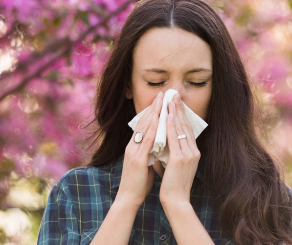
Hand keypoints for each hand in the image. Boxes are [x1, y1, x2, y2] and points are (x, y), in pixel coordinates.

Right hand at [116, 91, 163, 208]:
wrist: (129, 199)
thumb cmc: (139, 183)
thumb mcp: (145, 163)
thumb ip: (150, 153)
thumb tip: (159, 146)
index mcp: (134, 147)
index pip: (143, 125)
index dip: (152, 112)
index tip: (160, 101)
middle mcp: (132, 146)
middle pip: (143, 122)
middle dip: (153, 107)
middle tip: (162, 94)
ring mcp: (133, 151)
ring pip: (144, 128)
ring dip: (153, 113)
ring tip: (161, 100)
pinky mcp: (137, 159)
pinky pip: (146, 141)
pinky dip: (152, 129)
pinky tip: (158, 120)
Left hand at [159, 93, 200, 205]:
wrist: (176, 201)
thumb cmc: (173, 185)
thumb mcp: (174, 165)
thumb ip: (171, 153)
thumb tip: (163, 144)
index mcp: (193, 153)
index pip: (187, 129)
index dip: (181, 115)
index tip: (176, 103)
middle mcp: (194, 151)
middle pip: (185, 125)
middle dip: (179, 109)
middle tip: (174, 94)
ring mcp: (189, 154)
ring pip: (180, 129)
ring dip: (174, 112)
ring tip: (170, 99)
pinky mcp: (181, 159)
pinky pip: (174, 138)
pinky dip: (170, 125)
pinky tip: (166, 115)